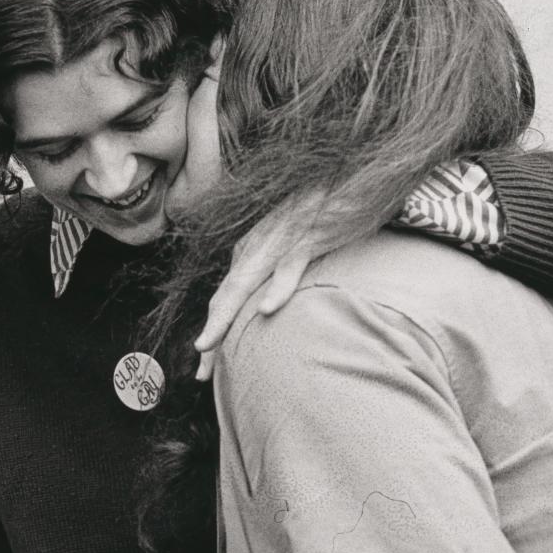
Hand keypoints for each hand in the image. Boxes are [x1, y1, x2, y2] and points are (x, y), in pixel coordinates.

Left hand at [193, 189, 342, 380]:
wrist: (353, 178)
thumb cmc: (327, 212)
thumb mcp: (295, 245)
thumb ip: (279, 270)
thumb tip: (270, 304)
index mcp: (252, 250)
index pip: (225, 296)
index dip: (213, 330)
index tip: (204, 365)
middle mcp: (257, 247)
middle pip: (226, 296)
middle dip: (210, 334)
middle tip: (199, 374)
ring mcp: (280, 242)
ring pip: (244, 284)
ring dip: (223, 317)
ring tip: (206, 346)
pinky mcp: (307, 238)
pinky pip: (288, 267)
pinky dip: (277, 289)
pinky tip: (265, 310)